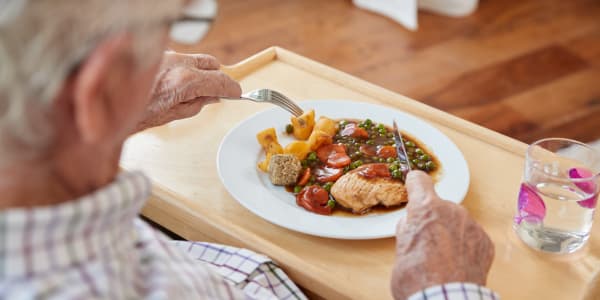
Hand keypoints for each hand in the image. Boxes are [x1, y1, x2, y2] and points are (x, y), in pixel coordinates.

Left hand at [137, 51, 241, 130]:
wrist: (107, 107)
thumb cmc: (135, 115)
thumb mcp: (174, 115)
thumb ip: (198, 104)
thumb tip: (212, 97)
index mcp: (185, 82)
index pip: (220, 80)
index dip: (232, 88)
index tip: (236, 93)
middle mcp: (177, 64)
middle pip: (212, 63)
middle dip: (217, 76)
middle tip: (216, 91)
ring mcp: (166, 57)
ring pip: (195, 59)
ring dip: (199, 72)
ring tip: (192, 89)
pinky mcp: (155, 55)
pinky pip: (178, 59)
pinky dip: (182, 68)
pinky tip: (173, 83)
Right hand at [390, 171, 493, 299]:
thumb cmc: (418, 278)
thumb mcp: (400, 249)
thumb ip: (408, 229)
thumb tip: (412, 223)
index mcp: (425, 208)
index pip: (419, 180)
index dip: (415, 184)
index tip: (414, 185)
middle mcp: (451, 210)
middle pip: (440, 205)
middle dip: (433, 218)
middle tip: (426, 241)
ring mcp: (471, 225)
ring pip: (457, 221)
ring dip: (450, 232)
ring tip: (442, 257)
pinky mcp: (485, 241)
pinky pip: (471, 236)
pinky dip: (465, 246)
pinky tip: (457, 263)